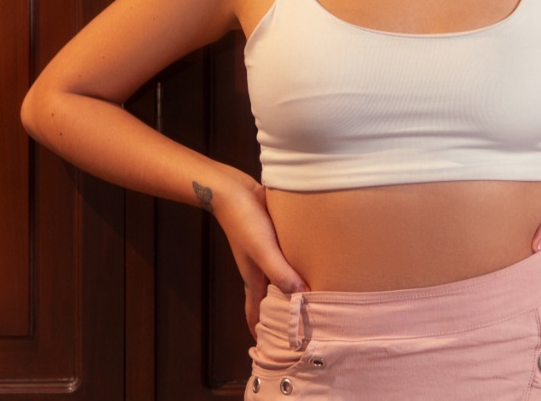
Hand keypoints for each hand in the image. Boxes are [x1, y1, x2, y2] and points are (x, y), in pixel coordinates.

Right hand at [213, 179, 307, 337]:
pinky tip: (306, 266)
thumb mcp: (264, 250)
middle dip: (276, 317)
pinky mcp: (272, 241)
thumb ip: (281, 272)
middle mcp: (259, 271)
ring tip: (305, 302)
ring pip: (277, 282)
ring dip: (287, 293)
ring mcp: (265, 256)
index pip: (254, 314)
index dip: (259, 332)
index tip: (269, 349)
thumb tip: (302, 295)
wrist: (233, 191)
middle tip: (294, 329)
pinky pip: (283, 263)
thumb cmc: (245, 222)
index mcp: (254, 280)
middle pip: (267, 301)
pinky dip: (292, 271)